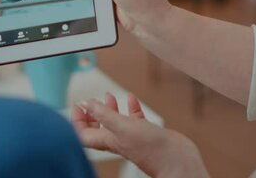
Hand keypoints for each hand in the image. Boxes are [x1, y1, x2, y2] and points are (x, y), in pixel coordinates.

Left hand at [71, 93, 209, 177]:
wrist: (177, 159)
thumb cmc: (151, 150)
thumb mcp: (122, 126)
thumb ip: (104, 114)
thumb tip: (87, 104)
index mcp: (108, 141)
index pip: (84, 133)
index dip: (78, 120)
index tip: (77, 105)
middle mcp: (119, 140)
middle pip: (99, 128)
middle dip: (93, 114)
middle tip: (89, 102)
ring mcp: (133, 136)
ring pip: (117, 122)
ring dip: (111, 108)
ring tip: (109, 96)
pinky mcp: (147, 133)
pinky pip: (136, 118)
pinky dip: (131, 107)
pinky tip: (131, 98)